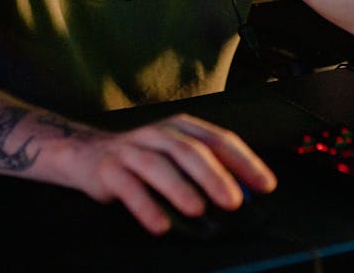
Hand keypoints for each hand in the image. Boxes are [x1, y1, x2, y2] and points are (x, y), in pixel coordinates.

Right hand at [71, 113, 276, 234]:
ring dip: (180, 188)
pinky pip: (129, 188)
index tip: (265, 185)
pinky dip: (146, 206)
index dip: (244, 162)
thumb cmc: (143, 160)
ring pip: (159, 166)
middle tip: (234, 201)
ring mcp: (132, 149)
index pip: (219, 140)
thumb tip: (243, 196)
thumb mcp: (175, 157)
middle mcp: (159, 134)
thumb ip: (207, 170)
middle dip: (215, 176)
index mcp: (181, 128)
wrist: (88, 155)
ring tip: (198, 210)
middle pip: (190, 151)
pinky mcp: (109, 169)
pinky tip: (161, 224)